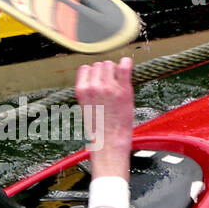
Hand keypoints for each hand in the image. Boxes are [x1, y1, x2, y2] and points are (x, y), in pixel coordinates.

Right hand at [75, 57, 133, 178]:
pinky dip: (127, 64)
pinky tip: (127, 67)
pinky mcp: (123, 90)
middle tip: (111, 84)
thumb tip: (97, 78)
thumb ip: (89, 91)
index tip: (99, 80)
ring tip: (118, 82)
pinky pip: (124, 66)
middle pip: (99, 64)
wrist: (108, 143)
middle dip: (105, 72)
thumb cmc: (98, 129)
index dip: (93, 73)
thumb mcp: (86, 107)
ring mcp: (108, 87)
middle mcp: (93, 86)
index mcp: (81, 91)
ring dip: (115, 70)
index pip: (85, 68)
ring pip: (110, 64)